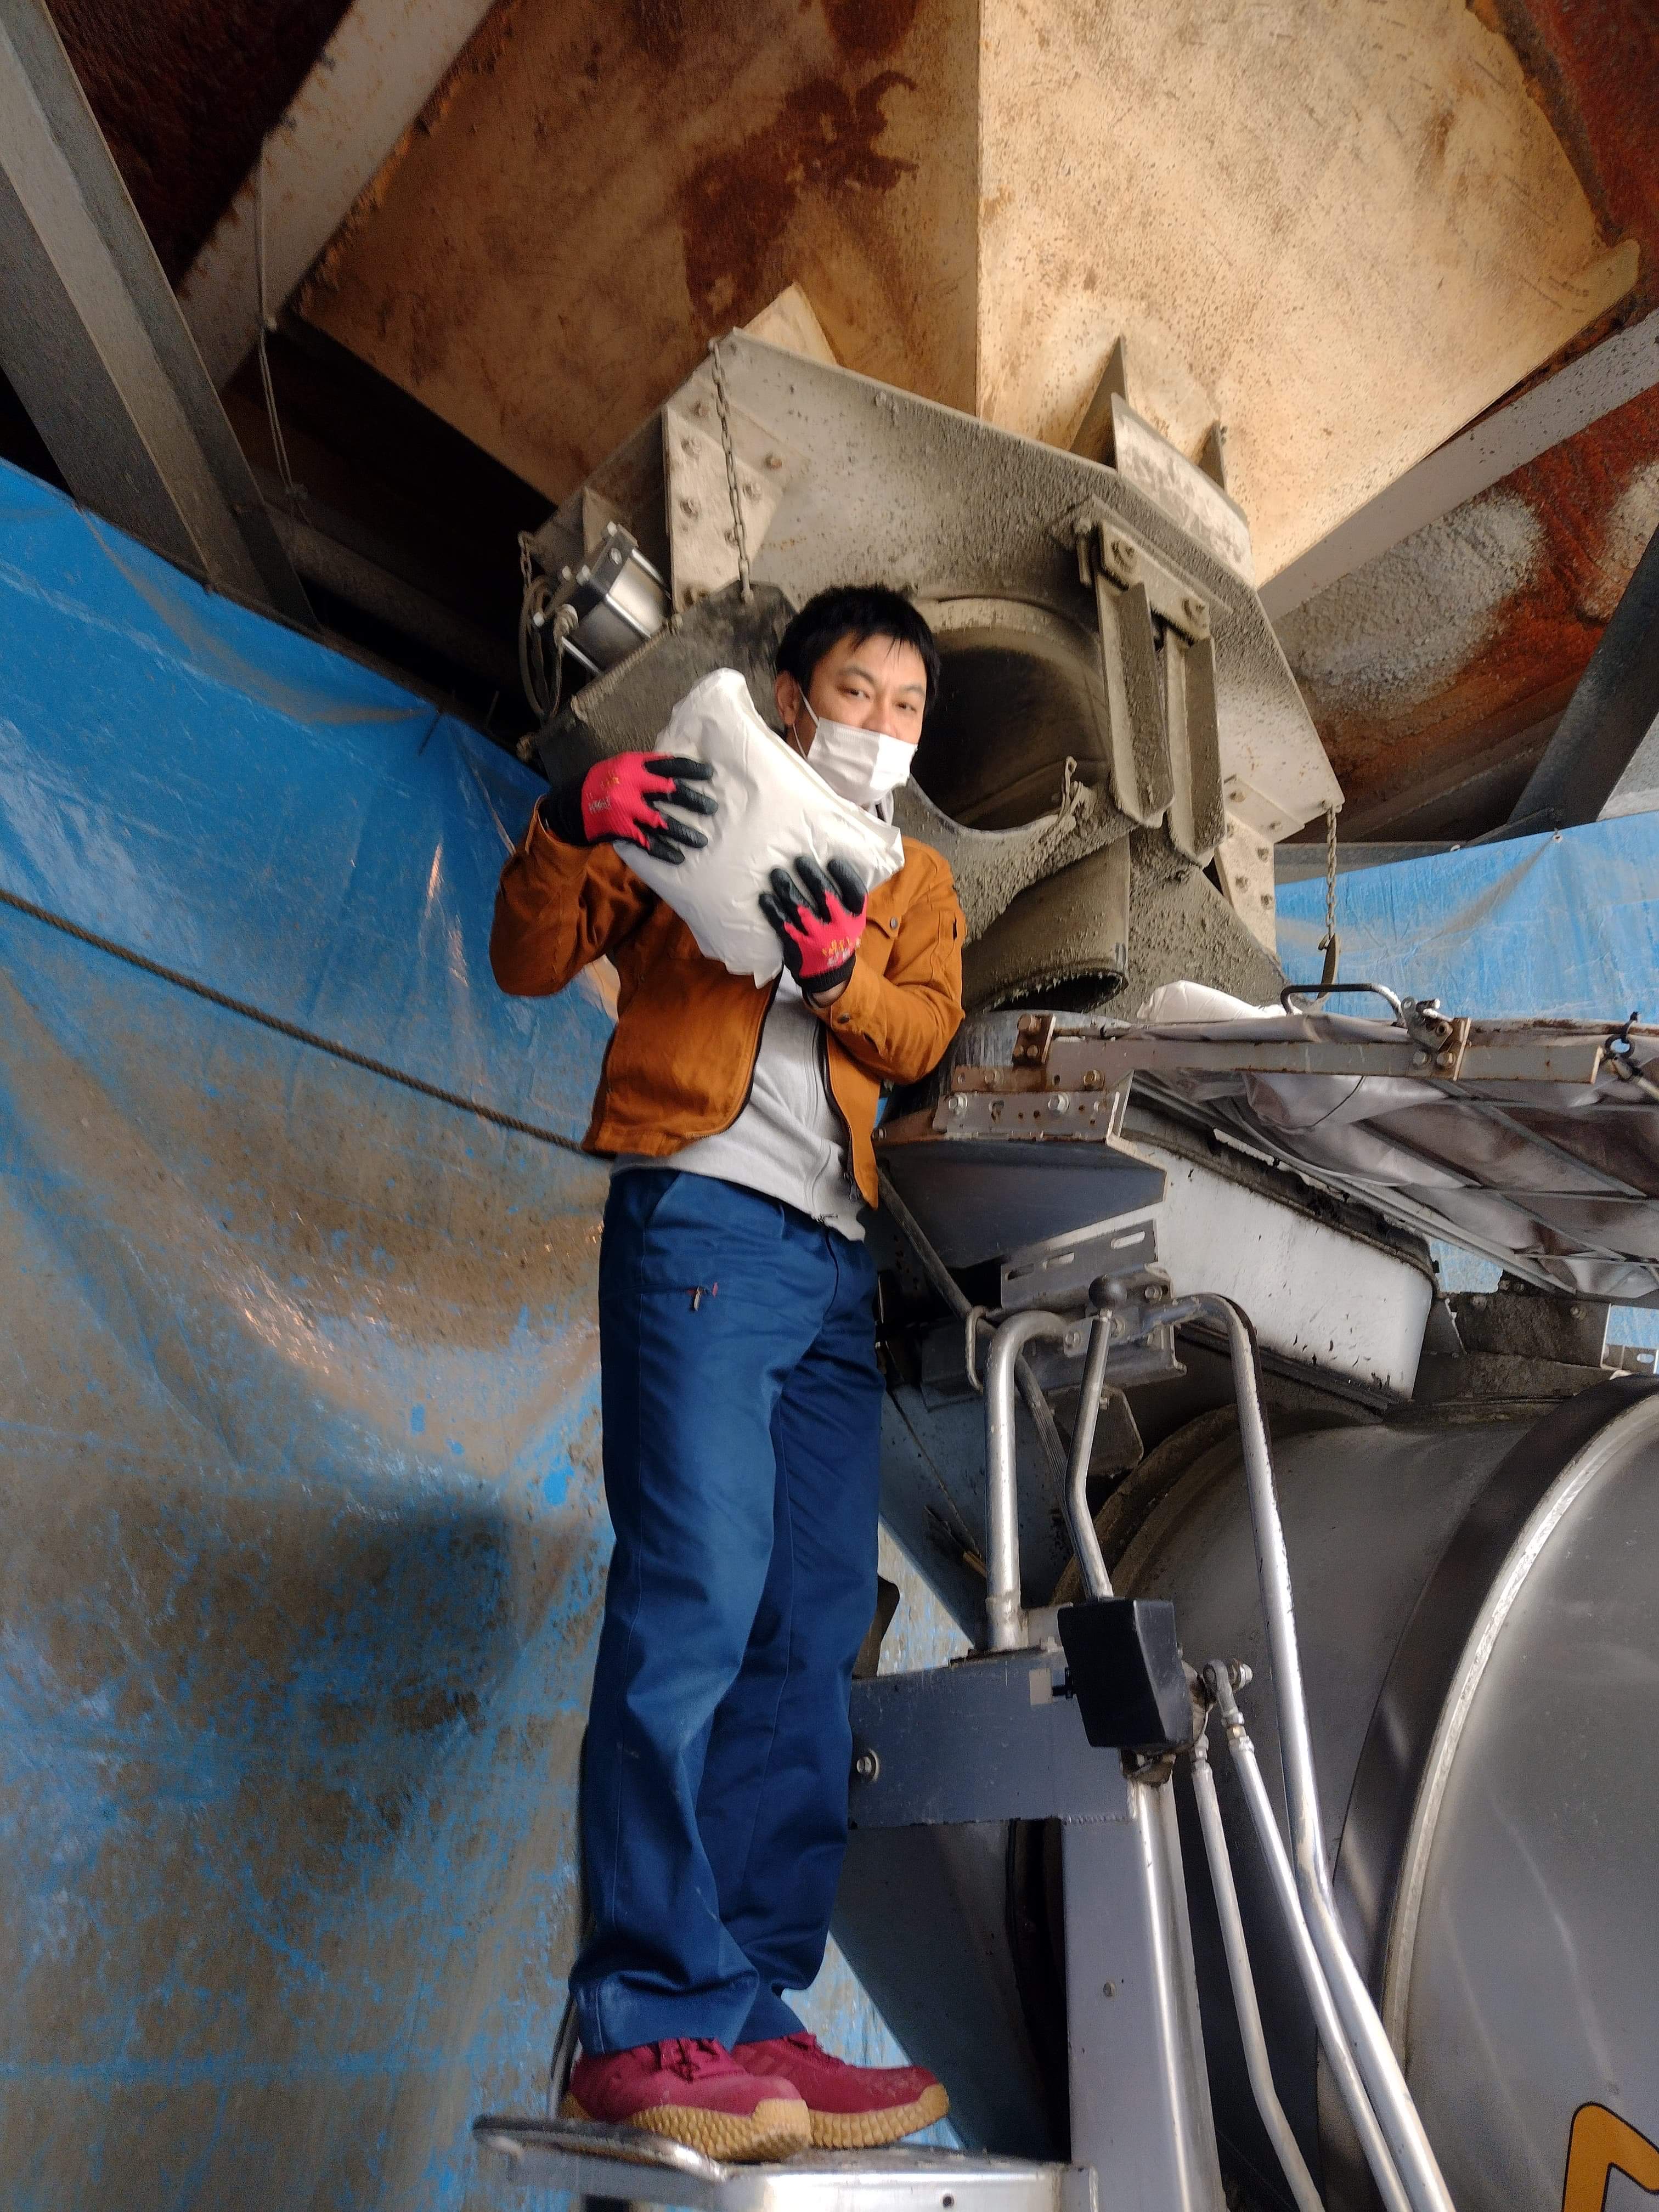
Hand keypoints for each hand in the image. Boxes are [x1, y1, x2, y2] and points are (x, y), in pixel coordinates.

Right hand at [548, 751, 715, 863]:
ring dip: (685, 833)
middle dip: (694, 800)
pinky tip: (679, 857)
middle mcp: (631, 786)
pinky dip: (665, 851)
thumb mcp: (622, 767)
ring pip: (663, 822)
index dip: (691, 769)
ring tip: (702, 841)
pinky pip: (648, 843)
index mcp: (633, 765)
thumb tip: (680, 773)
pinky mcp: (622, 830)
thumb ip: (647, 769)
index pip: (668, 765)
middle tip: (713, 808)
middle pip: (670, 792)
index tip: (710, 774)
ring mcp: (627, 809)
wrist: (572, 805)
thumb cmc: (603, 783)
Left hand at [760, 856, 867, 1001]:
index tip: (832, 861)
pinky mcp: (798, 945)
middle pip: (825, 894)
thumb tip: (826, 867)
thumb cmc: (838, 938)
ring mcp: (817, 937)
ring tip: (776, 873)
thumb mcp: (851, 922)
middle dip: (810, 874)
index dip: (844, 874)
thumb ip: (844, 901)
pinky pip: (783, 923)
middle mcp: (839, 927)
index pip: (855, 892)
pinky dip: (773, 909)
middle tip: (798, 860)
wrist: (829, 975)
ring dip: (786, 887)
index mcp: (855, 918)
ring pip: (800, 906)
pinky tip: (765, 897)